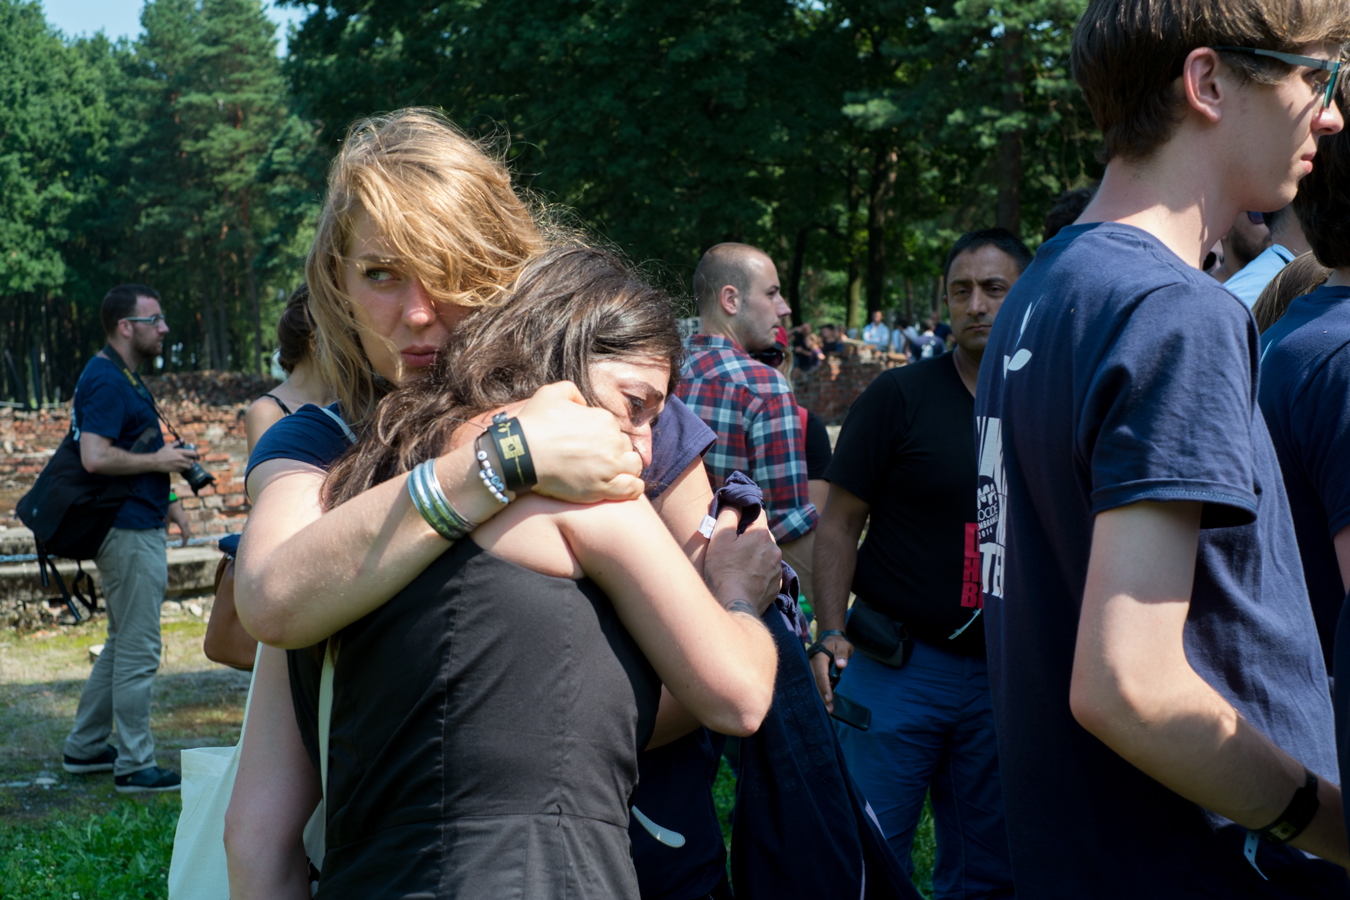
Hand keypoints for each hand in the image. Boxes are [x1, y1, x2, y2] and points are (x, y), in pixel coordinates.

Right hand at [153, 444, 197, 473]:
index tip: (193, 455)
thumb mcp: (168, 446)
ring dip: (188, 465)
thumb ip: (176, 443)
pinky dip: (183, 469)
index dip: (194, 454)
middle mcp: (180, 459)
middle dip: (191, 460)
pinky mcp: (176, 470)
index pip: (193, 453)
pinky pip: (183, 470)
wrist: (155, 461)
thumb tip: (182, 439)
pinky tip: (180, 467)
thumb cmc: (161, 453)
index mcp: (180, 452)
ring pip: (189, 467)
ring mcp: (178, 465)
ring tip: (185, 464)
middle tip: (189, 460)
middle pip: (192, 461)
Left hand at [166, 501, 191, 547]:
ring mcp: (185, 521)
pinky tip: (181, 535)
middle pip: (188, 533)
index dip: (184, 541)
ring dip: (185, 537)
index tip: (181, 546)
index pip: (185, 534)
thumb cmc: (169, 511)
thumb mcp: (166, 520)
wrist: (173, 503)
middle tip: (182, 546)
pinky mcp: (184, 520)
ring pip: (188, 531)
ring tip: (182, 542)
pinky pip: (186, 528)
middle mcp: (185, 522)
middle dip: (185, 540)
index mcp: (182, 523)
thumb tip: (164, 536)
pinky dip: (185, 533)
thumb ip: (166, 528)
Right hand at [516, 381, 643, 501]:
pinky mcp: (604, 487)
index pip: (614, 430)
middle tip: (596, 461)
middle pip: (625, 447)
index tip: (591, 446)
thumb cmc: (533, 424)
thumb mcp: (551, 393)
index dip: (604, 438)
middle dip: (615, 453)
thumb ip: (572, 392)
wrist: (520, 454)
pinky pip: (632, 488)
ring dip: (625, 468)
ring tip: (610, 474)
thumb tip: (582, 404)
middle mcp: (612, 441)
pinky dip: (632, 488)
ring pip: (633, 466)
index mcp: (604, 419)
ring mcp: (610, 466)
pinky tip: (623, 487)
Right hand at [705, 506, 781, 615]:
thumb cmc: (723, 569)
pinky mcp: (776, 585)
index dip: (745, 515)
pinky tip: (746, 579)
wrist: (734, 604)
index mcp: (761, 534)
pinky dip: (759, 572)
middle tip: (734, 549)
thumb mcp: (719, 538)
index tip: (735, 523)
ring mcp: (777, 568)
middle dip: (750, 538)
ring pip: (766, 554)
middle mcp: (774, 549)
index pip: (758, 513)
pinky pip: (768, 572)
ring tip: (739, 566)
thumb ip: (728, 515)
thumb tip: (735, 504)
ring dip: (756, 556)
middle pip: (762, 535)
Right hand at [809, 633, 851, 712]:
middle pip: (814, 682)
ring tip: (828, 710)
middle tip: (829, 710)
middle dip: (821, 696)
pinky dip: (817, 694)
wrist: (829, 641)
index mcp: (819, 657)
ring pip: (812, 685)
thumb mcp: (843, 645)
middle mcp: (810, 664)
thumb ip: (842, 654)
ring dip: (819, 698)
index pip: (821, 674)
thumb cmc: (837, 645)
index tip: (829, 698)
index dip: (824, 686)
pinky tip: (823, 704)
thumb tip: (841, 664)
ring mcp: (809, 669)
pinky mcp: (810, 674)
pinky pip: (812, 685)